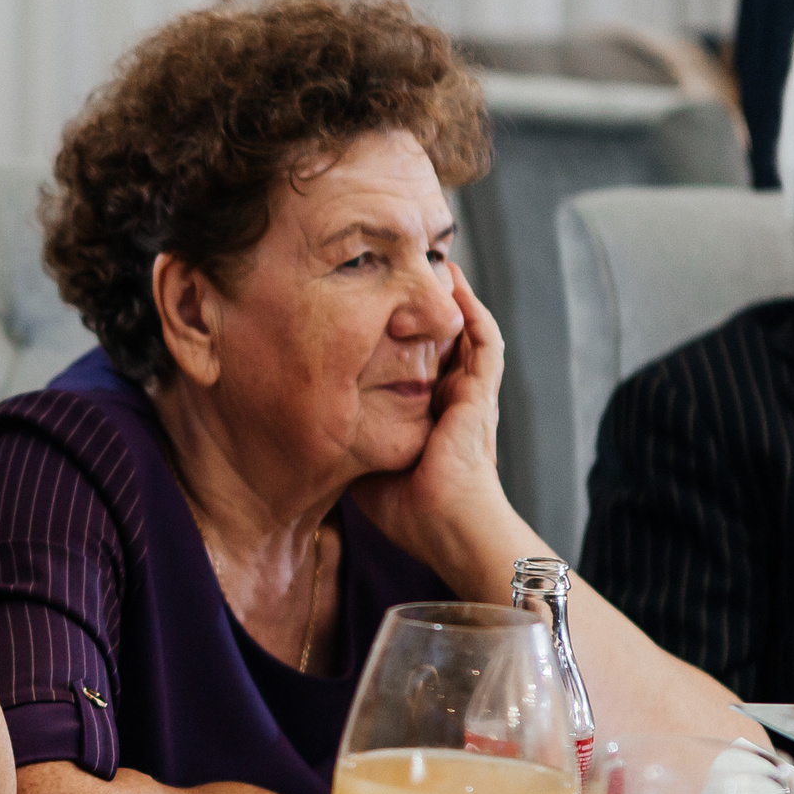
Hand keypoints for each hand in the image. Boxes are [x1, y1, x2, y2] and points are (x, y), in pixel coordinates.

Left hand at [347, 262, 514, 562]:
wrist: (448, 529)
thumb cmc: (411, 513)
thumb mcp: (367, 467)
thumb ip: (348, 440)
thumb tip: (309, 424)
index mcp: (430, 416)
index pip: (417, 364)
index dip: (402, 335)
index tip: (374, 308)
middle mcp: (453, 400)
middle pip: (441, 339)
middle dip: (425, 305)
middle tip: (400, 271)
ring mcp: (470, 396)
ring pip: (465, 332)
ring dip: (450, 298)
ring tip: (431, 264)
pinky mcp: (481, 395)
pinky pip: (484, 342)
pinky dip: (471, 311)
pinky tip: (456, 283)